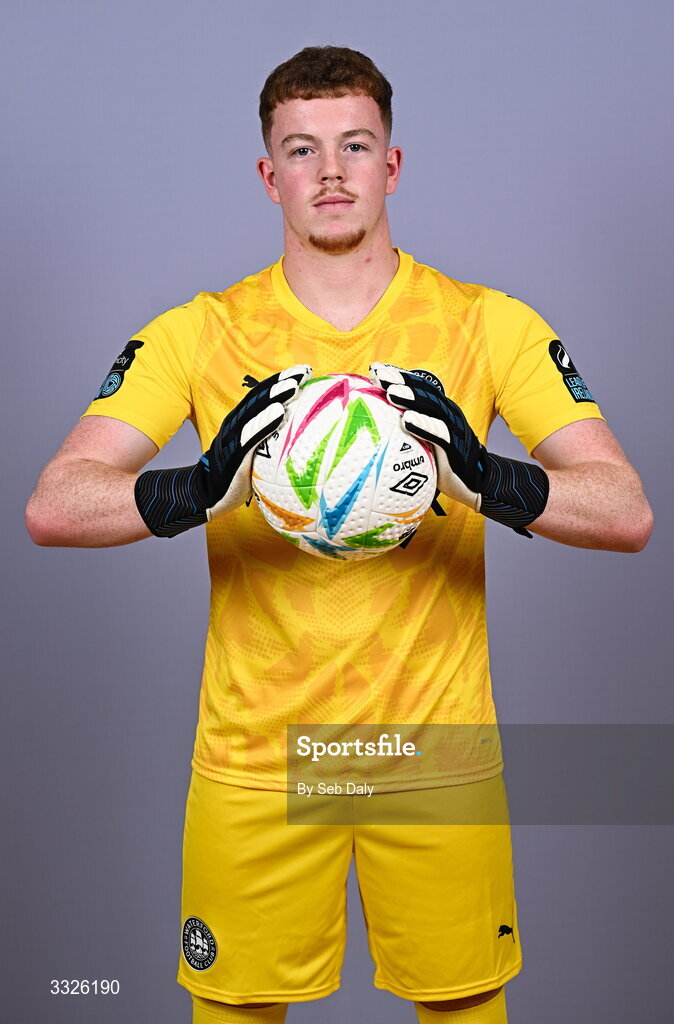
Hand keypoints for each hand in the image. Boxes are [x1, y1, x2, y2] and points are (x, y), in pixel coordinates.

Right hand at [135, 365, 311, 536]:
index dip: (280, 381)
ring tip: (294, 386)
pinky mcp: (234, 453)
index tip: (304, 371)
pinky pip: (252, 435)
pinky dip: (266, 422)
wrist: (206, 495)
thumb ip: (270, 444)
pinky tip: (280, 413)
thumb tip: (301, 439)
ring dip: (275, 396)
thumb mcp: (254, 455)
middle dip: (282, 381)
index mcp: (241, 422)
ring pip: (255, 411)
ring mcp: (233, 437)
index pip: (262, 396)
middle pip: (260, 397)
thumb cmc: (234, 476)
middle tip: (305, 371)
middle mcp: (235, 424)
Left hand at [369, 363, 548, 533]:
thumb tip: (372, 428)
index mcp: (437, 410)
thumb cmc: (442, 463)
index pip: (416, 387)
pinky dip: (423, 424)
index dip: (397, 376)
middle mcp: (447, 413)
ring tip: (391, 392)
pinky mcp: (456, 446)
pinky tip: (406, 420)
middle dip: (400, 379)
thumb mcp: (421, 444)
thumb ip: (402, 434)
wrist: (474, 484)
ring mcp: (453, 428)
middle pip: (422, 391)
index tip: (373, 369)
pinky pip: (439, 433)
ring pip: (432, 407)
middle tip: (377, 374)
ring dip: (410, 397)